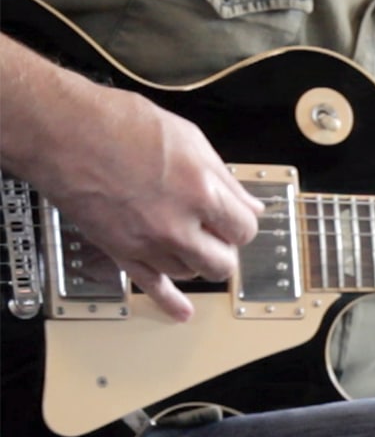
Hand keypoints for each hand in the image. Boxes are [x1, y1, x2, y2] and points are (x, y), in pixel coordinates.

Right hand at [0, 37, 262, 320]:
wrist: (61, 131)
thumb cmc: (116, 124)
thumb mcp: (187, 138)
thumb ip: (224, 177)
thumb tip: (250, 204)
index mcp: (201, 192)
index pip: (245, 230)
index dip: (241, 223)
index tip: (234, 218)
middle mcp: (177, 225)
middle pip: (223, 261)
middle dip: (223, 247)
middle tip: (214, 232)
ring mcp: (149, 243)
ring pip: (192, 274)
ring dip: (196, 262)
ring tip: (189, 242)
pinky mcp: (122, 252)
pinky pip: (152, 287)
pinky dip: (170, 302)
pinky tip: (182, 312)